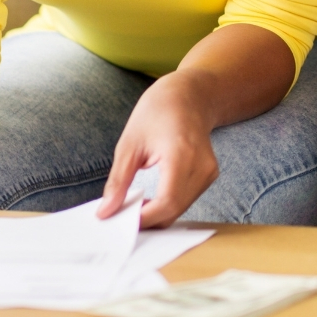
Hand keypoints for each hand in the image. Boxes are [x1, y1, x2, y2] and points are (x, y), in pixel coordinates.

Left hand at [96, 71, 219, 227]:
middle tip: (120, 215)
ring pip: (180, 209)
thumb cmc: (158, 112)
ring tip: (134, 204)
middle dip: (147, 219)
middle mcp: (202, 165)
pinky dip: (167, 205)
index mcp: (182, 154)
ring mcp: (210, 171)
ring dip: (156, 214)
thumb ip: (118, 181)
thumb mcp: (129, 144)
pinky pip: (186, 200)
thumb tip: (106, 212)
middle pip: (174, 209)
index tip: (118, 221)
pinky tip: (151, 198)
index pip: (167, 201)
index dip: (143, 218)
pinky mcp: (210, 175)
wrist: (189, 95)